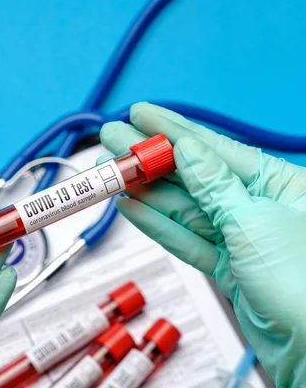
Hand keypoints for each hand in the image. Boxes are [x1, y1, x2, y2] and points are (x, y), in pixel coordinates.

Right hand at [99, 102, 305, 386]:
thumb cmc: (305, 284)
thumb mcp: (253, 221)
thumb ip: (214, 185)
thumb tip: (186, 150)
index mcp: (280, 184)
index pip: (216, 148)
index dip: (173, 129)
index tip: (142, 114)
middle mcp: (259, 206)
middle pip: (193, 176)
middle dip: (151, 158)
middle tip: (114, 140)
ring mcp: (240, 237)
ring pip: (183, 208)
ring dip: (145, 191)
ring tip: (112, 173)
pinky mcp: (226, 266)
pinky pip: (185, 239)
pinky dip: (156, 225)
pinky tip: (130, 207)